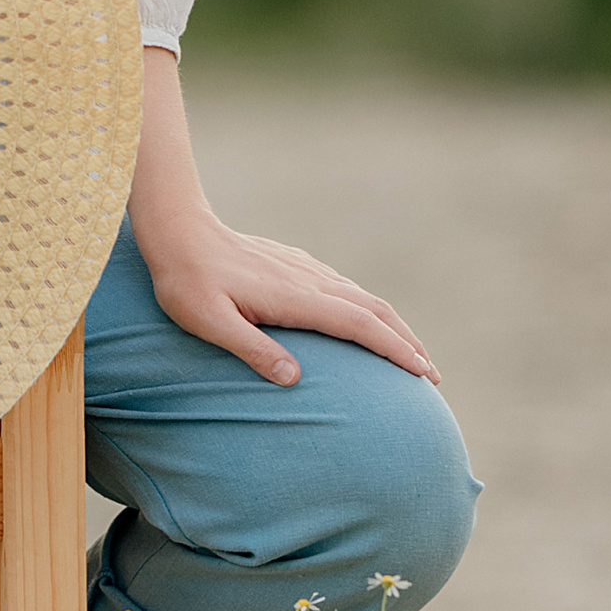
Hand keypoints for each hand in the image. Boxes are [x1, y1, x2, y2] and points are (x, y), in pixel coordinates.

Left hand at [137, 208, 439, 391]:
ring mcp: (304, 269)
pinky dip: (368, 309)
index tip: (423, 373)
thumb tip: (294, 379)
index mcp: (295, 297)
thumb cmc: (187, 283)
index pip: (359, 325)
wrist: (178, 232)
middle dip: (407, 342)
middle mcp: (309, 280)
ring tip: (410, 354)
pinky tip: (367, 322)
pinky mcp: (294, 264)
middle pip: (374, 310)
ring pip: (362, 297)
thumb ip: (251, 349)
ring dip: (392, 325)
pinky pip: (344, 287)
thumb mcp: (210, 322)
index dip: (394, 350)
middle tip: (431, 375)